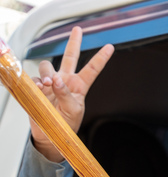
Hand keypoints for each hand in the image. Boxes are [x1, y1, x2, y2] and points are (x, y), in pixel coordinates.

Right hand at [30, 26, 113, 161]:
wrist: (51, 135)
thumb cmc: (66, 124)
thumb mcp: (73, 111)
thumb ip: (67, 95)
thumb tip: (57, 80)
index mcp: (80, 87)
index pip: (92, 70)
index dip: (100, 58)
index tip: (110, 47)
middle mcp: (66, 81)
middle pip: (70, 57)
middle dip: (74, 43)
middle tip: (78, 29)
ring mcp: (51, 83)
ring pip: (47, 66)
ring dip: (47, 72)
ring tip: (48, 84)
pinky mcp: (39, 88)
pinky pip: (35, 78)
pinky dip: (36, 82)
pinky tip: (40, 89)